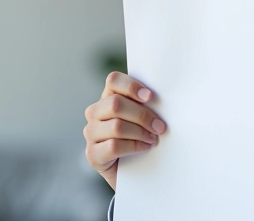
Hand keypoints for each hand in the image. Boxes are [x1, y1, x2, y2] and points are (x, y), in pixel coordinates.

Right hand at [83, 71, 166, 189]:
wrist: (134, 172)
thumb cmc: (140, 138)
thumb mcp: (142, 118)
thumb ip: (145, 106)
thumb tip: (162, 100)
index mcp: (107, 97)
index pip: (113, 80)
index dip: (131, 86)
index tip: (150, 96)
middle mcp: (94, 113)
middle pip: (116, 104)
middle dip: (142, 115)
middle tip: (160, 126)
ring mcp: (91, 133)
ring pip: (117, 126)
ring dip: (140, 132)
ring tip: (153, 138)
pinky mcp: (92, 154)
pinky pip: (114, 146)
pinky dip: (134, 146)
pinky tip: (145, 148)